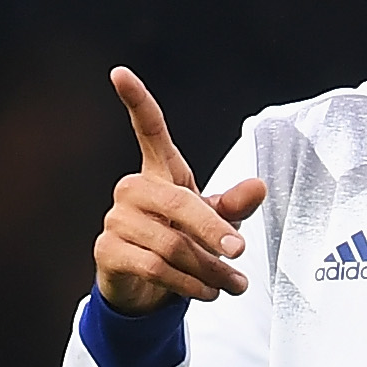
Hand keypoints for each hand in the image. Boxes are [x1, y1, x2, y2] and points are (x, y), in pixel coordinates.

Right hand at [91, 68, 267, 312]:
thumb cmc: (182, 243)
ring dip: (209, 268)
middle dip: (215, 230)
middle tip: (241, 251)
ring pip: (171, 244)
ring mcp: (116, 218)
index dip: (136, 101)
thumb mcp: (214, 223)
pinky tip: (207, 292)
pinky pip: (155, 267)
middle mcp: (132, 188)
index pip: (148, 130)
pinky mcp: (107, 250)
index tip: (119, 73)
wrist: (148, 291)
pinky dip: (189, 283)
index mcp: (159, 173)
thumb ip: (234, 205)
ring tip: (232, 284)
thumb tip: (260, 186)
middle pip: (179, 204)